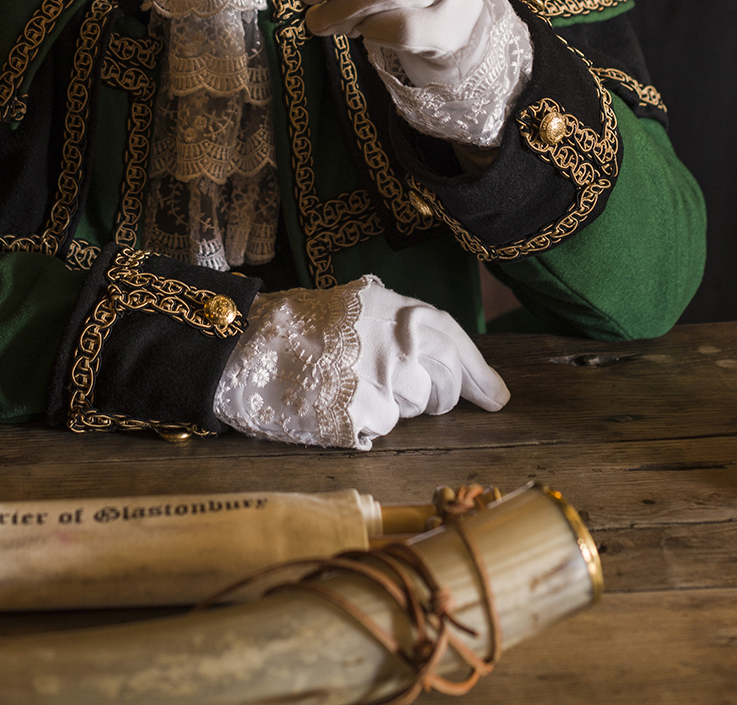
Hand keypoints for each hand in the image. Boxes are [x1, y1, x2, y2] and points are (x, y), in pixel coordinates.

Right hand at [213, 276, 509, 450]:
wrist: (239, 350)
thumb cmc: (291, 326)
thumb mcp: (349, 306)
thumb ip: (396, 325)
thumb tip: (445, 360)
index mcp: (390, 308)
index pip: (452, 341)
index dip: (480, 372)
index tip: (497, 397)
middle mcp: (391, 343)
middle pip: (444, 386)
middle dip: (439, 396)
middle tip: (411, 393)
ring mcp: (376, 382)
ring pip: (412, 411)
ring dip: (395, 406)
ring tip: (352, 385)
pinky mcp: (358, 418)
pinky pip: (380, 430)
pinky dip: (366, 423)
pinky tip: (337, 404)